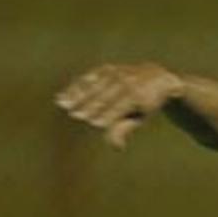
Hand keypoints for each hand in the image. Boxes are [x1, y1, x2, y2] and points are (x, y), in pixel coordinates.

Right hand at [55, 62, 183, 148]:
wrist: (154, 77)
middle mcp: (126, 82)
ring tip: (62, 104)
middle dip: (89, 105)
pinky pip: (88, 78)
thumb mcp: (140, 118)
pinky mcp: (105, 69)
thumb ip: (125, 129)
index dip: (106, 115)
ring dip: (77, 94)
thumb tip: (117, 147)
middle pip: (104, 96)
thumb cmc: (144, 105)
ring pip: (93, 86)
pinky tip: (62, 95)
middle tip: (74, 115)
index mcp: (137, 96)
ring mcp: (115, 73)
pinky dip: (75, 87)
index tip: (93, 123)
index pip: (119, 107)